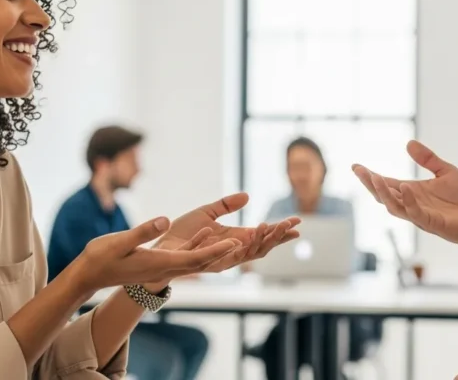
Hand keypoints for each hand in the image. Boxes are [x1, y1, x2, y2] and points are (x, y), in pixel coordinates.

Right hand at [73, 216, 241, 292]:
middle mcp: (166, 268)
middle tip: (249, 241)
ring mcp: (163, 267)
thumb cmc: (100, 258)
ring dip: (219, 251)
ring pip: (198, 260)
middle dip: (226, 253)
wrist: (89, 274)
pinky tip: (209, 233)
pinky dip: (202, 246)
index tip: (235, 242)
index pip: (196, 259)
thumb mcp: (120, 242)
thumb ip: (142, 232)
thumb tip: (164, 220)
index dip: (217, 250)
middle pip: (204, 262)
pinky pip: (187, 256)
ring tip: (238, 238)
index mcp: (160, 264)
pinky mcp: (159, 262)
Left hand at [154, 192, 300, 272]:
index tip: (297, 222)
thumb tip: (247, 196)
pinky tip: (240, 237)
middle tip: (290, 224)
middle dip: (276, 237)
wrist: (159, 248)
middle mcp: (231, 252)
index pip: (263, 236)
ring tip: (268, 226)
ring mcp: (219, 259)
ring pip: (245, 254)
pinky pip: (221, 256)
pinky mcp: (204, 262)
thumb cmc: (182, 234)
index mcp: (234, 240)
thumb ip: (226, 205)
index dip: (280, 231)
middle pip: (261, 247)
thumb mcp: (206, 212)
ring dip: (258, 241)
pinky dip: (232, 247)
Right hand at [353, 140, 457, 247]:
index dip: (371, 176)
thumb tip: (408, 143)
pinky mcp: (434, 224)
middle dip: (370, 184)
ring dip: (384, 193)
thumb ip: (428, 159)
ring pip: (395, 207)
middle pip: (384, 196)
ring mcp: (422, 216)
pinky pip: (416, 214)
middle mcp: (413, 205)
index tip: (355, 166)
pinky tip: (406, 187)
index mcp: (413, 193)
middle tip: (359, 171)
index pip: (387, 184)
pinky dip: (409, 201)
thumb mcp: (446, 172)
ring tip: (374, 177)